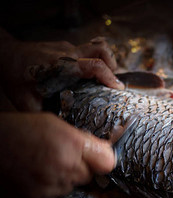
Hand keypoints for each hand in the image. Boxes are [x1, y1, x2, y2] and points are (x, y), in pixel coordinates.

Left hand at [0, 34, 123, 110]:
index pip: (94, 65)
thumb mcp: (26, 101)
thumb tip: (63, 131)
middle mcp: (67, 54)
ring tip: (105, 77)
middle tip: (113, 83)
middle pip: (100, 50)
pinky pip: (87, 50)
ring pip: (96, 46)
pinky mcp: (66, 46)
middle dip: (112, 66)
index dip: (110, 76)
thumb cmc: (14, 76)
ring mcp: (67, 47)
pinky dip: (94, 61)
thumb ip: (45, 115)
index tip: (117, 88)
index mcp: (61, 67)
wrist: (4, 54)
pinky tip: (89, 75)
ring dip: (106, 60)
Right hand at [0, 112, 114, 197]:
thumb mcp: (57, 125)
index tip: (98, 158)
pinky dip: (48, 189)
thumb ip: (85, 140)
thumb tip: (107, 149)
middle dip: (79, 168)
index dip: (101, 159)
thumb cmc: (22, 130)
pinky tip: (37, 175)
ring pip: (71, 187)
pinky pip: (54, 196)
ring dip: (63, 179)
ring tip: (44, 165)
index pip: (107, 162)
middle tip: (60, 157)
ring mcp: (53, 185)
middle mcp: (66, 166)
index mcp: (73, 144)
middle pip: (88, 176)